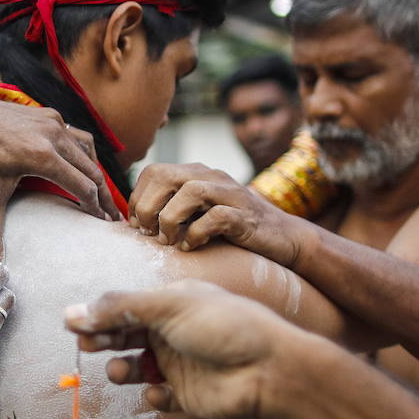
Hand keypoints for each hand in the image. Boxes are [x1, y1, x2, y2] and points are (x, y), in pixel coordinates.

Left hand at [0, 93, 119, 259]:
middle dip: (104, 196)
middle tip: (113, 217)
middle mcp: (53, 135)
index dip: (96, 207)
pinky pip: (76, 136)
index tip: (104, 224)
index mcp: (42, 156)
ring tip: (102, 195)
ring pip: (87, 152)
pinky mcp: (48, 114)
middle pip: (92, 170)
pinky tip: (83, 166)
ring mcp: (53, 122)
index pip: (83, 186)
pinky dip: (84, 153)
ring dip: (96, 173)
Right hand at [64, 280, 301, 418]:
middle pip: (125, 336)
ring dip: (120, 369)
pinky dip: (152, 396)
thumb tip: (71, 313)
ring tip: (117, 370)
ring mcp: (179, 365)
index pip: (126, 308)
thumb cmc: (224, 326)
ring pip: (135, 368)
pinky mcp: (186, 396)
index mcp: (172, 305)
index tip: (73, 323)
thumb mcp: (168, 306)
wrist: (268, 370)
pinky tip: (158, 391)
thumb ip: (119, 309)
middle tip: (85, 344)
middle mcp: (173, 333)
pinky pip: (157, 397)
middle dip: (103, 340)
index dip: (100, 315)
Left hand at [128, 162, 313, 266]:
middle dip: (147, 206)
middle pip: (166, 175)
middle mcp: (212, 177)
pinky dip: (196, 233)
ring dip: (170, 219)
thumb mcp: (197, 214)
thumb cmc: (233, 231)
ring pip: (190, 191)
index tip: (135, 225)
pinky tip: (190, 246)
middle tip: (147, 232)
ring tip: (167, 240)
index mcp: (196, 174)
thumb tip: (134, 223)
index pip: (153, 171)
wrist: (284, 238)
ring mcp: (231, 194)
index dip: (137, 198)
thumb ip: (172, 209)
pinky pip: (217, 217)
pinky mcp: (246, 216)